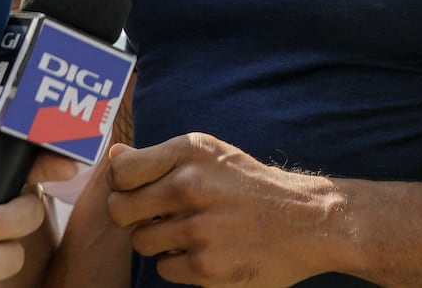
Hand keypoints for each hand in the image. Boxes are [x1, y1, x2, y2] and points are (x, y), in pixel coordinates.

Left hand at [106, 133, 348, 286]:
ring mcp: (198, 229)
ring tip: (191, 232)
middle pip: (119, 210)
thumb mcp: (210, 156)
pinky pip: (164, 269)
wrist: (307, 221)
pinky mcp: (206, 267)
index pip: (120, 171)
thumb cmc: (250, 186)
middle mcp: (191, 186)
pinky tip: (206, 251)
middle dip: (132, 216)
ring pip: (141, 241)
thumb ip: (159, 158)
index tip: (136, 189)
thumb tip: (113, 154)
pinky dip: (179, 265)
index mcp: (190, 152)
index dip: (120, 184)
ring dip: (159, 242)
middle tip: (157, 216)